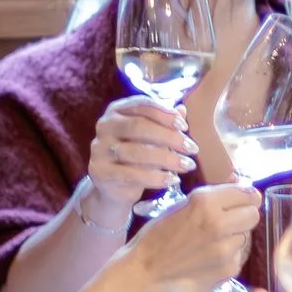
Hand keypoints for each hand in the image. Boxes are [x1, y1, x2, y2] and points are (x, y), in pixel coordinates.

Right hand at [88, 95, 196, 214]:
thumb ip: (164, 123)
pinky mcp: (100, 172)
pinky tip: (172, 180)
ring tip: (187, 165)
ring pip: (136, 152)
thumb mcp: (151, 137)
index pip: (142, 105)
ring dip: (167, 159)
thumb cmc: (136, 156)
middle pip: (138, 127)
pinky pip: (131, 174)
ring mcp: (99, 149)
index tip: (185, 126)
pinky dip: (155, 178)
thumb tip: (182, 110)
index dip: (165, 114)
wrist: (113, 186)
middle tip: (192, 148)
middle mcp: (105, 126)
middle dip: (169, 137)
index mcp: (117, 110)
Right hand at [125, 183, 259, 291]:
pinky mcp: (228, 269)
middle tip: (229, 219)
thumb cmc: (159, 237)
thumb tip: (242, 185)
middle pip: (254, 214)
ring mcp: (225, 249)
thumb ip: (212, 197)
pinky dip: (229, 254)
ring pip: (246, 235)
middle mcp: (218, 224)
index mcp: (205, 202)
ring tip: (211, 241)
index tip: (241, 200)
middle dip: (244, 214)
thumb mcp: (181, 206)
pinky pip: (239, 254)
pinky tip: (209, 256)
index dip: (245, 196)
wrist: (147, 273)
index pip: (248, 193)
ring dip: (234, 236)